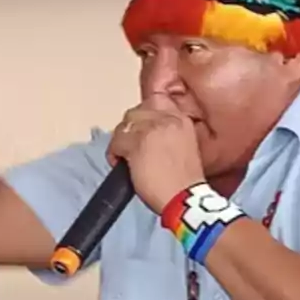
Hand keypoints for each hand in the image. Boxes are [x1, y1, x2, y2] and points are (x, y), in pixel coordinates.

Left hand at [107, 93, 205, 213]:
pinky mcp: (137, 144)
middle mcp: (167, 119)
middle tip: (130, 145)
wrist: (185, 198)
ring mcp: (151, 130)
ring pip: (124, 124)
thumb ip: (166, 133)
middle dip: (130, 127)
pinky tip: (119, 163)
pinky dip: (114, 153)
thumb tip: (144, 133)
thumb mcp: (182, 145)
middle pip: (136, 111)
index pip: (155, 101)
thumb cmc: (184, 181)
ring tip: (124, 156)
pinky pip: (116, 142)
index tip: (140, 130)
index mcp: (181, 119)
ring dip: (120, 140)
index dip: (143, 115)